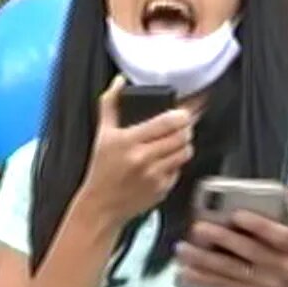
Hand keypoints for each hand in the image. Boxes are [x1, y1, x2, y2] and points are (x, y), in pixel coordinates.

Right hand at [78, 75, 195, 224]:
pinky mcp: (162, 189)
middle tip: (182, 125)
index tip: (183, 112)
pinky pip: (179, 169)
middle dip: (185, 128)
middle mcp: (143, 158)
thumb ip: (110, 104)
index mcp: (129, 141)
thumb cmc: (101, 169)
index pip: (167, 122)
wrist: (101, 205)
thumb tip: (119, 81)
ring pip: (185, 152)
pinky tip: (165, 161)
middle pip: (181, 136)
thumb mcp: (102, 134)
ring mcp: (155, 176)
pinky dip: (176, 163)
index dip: (181, 115)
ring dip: (184, 144)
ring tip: (176, 141)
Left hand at [173, 186, 287, 286]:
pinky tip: (185, 273)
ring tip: (182, 249)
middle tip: (198, 227)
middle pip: (248, 252)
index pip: (278, 235)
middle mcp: (282, 267)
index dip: (258, 225)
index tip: (236, 214)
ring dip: (203, 260)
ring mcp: (264, 284)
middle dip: (222, 239)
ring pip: (231, 271)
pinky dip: (203, 280)